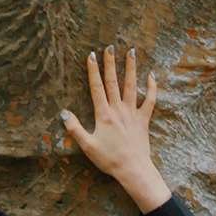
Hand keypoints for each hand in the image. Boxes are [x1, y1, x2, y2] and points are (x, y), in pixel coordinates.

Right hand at [60, 46, 170, 211]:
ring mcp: (133, 113)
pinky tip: (151, 76)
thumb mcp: (87, 146)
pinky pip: (149, 100)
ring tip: (131, 52)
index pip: (97, 87)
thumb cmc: (108, 159)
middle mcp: (118, 109)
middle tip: (110, 46)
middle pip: (113, 82)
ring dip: (131, 68)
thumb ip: (75, 128)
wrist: (133, 168)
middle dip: (110, 63)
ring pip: (131, 86)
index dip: (93, 71)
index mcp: (103, 114)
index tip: (91, 55)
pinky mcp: (143, 119)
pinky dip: (151, 88)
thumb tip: (63, 113)